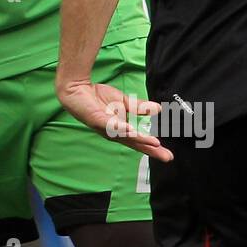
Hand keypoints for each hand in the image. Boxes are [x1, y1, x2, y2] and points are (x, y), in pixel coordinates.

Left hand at [56, 75, 172, 162]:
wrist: (77, 88)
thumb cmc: (98, 97)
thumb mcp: (123, 102)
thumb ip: (139, 107)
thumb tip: (158, 109)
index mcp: (120, 130)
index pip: (139, 141)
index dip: (153, 149)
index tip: (169, 156)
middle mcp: (113, 133)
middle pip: (134, 143)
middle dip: (150, 150)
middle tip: (167, 157)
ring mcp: (105, 128)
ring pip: (124, 135)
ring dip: (139, 139)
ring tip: (154, 143)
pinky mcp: (96, 120)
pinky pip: (110, 126)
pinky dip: (120, 128)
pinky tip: (130, 130)